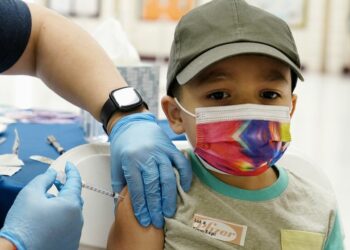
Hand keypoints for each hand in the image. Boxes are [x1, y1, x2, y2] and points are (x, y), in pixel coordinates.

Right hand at [0, 162, 82, 249]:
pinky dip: (62, 219)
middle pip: (74, 198)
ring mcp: (76, 233)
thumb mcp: (30, 193)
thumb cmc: (23, 223)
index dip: (72, 170)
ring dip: (62, 205)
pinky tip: (47, 219)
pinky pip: (69, 227)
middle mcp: (78, 219)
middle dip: (65, 188)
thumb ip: (45, 179)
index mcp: (72, 205)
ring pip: (72, 213)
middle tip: (55, 182)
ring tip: (46, 203)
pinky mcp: (71, 244)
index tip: (68, 164)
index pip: (76, 182)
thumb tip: (53, 172)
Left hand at [109, 113, 191, 227]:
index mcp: (130, 161)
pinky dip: (184, 176)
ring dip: (169, 196)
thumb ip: (119, 184)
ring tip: (169, 211)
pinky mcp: (171, 147)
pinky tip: (184, 189)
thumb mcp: (116, 164)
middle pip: (153, 186)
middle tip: (157, 221)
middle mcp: (147, 156)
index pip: (137, 189)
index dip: (141, 207)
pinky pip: (181, 163)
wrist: (132, 123)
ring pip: (168, 177)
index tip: (144, 220)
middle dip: (155, 206)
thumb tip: (122, 205)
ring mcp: (161, 151)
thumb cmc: (123, 145)